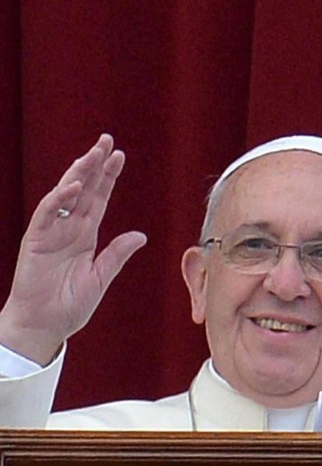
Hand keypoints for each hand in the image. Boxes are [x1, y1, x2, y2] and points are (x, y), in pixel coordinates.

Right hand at [0, 134, 146, 364]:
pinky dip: (60, 198)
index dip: (108, 178)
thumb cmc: (70, 305)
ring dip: (79, 173)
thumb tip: (140, 235)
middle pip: (84, 190)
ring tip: (93, 154)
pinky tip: (74, 185)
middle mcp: (69, 228)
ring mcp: (51, 231)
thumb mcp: (100, 277)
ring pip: (66, 195)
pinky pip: (48, 213)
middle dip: (95, 165)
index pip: (99, 199)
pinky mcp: (36, 239)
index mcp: (85, 236)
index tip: (120, 157)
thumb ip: (117, 254)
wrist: (45, 324)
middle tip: (107, 141)